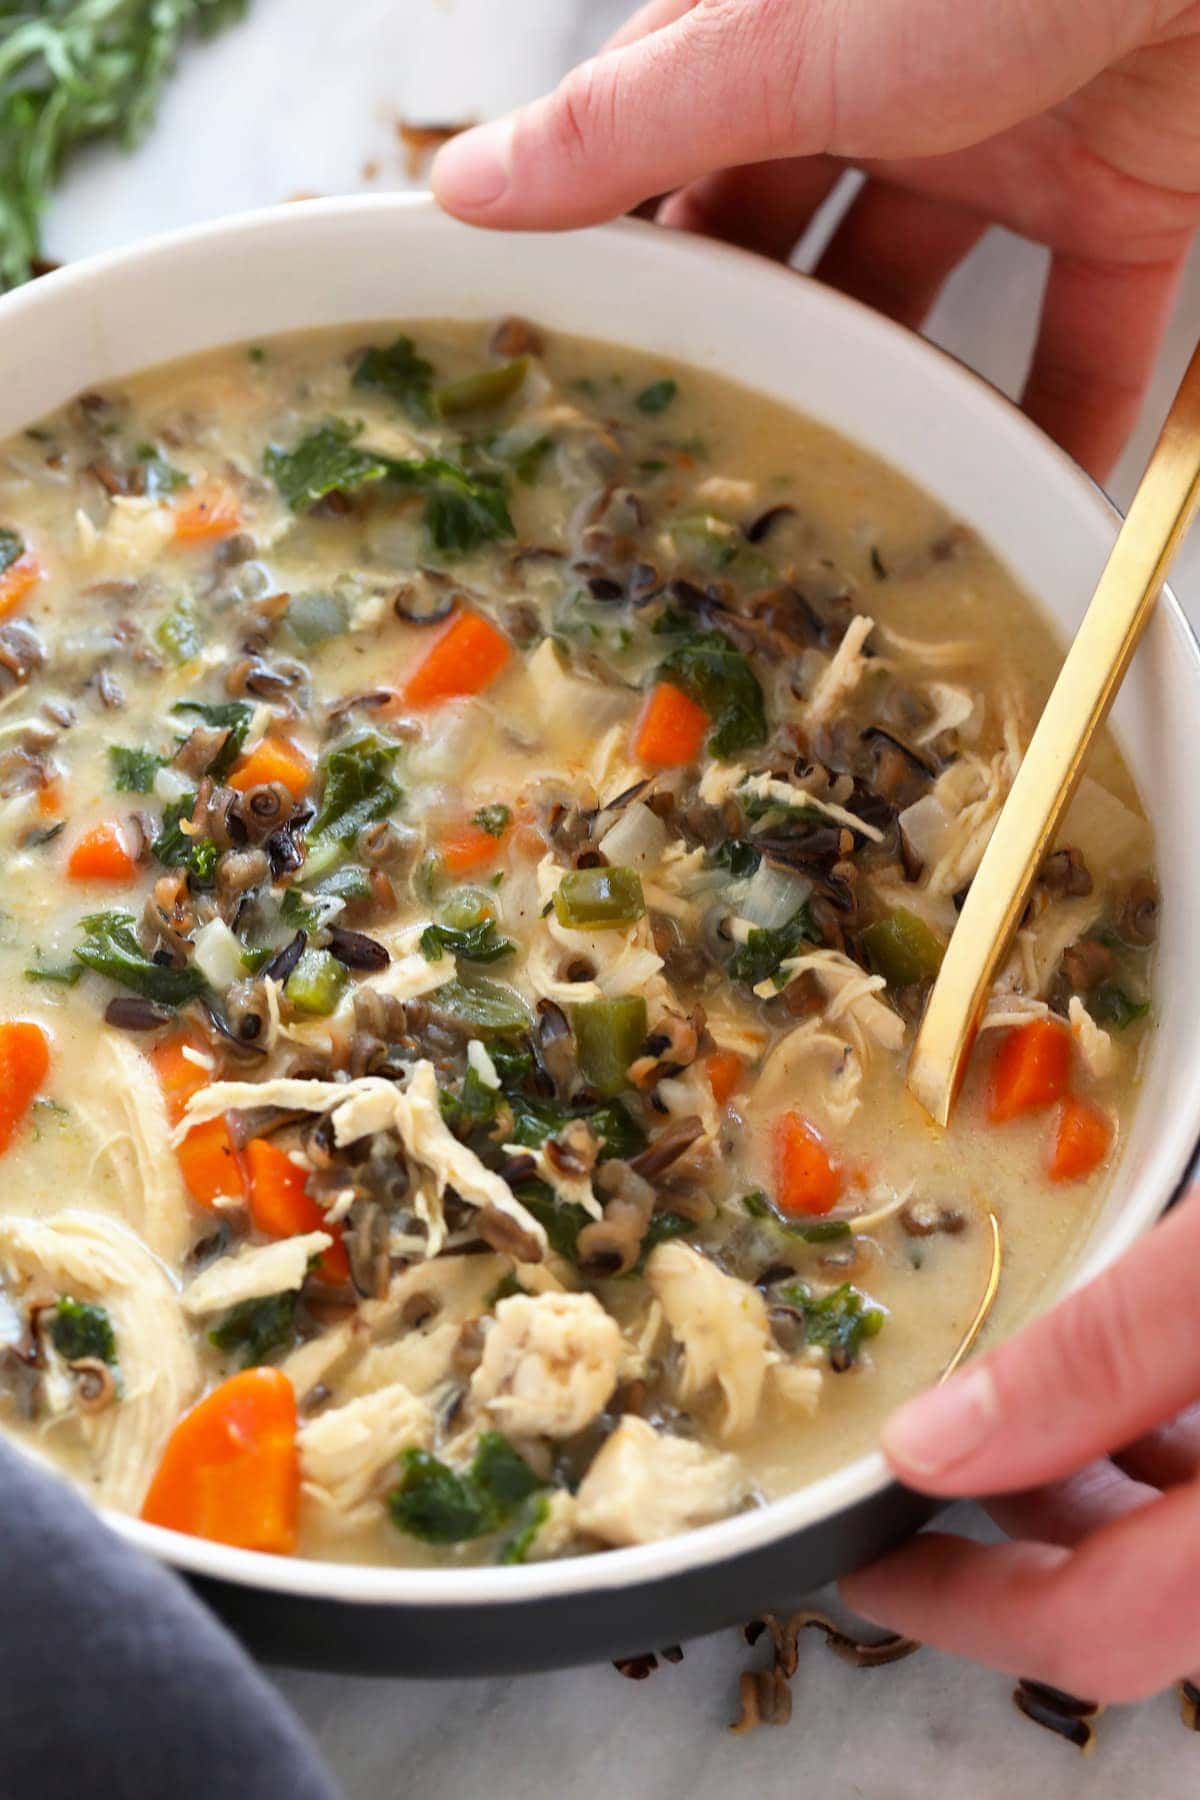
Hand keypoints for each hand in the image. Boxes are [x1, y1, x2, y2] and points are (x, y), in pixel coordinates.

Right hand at [432, 0, 1199, 479]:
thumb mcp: (777, 37)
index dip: (627, 275)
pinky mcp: (1129, 193)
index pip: (670, 168)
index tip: (580, 388)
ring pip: (929, 310)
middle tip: (701, 480)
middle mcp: (886, 92)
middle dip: (752, 362)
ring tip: (837, 521)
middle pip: (792, 261)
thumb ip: (629, 124)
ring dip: (893, 406)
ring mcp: (1010, 142)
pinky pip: (1085, 335)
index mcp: (781, 32)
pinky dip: (1057, 418)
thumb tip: (470, 185)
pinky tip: (1016, 498)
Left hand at [840, 1186, 1199, 1703]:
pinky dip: (1151, 1419)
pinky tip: (1124, 1343)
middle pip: (1133, 1580)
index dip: (959, 1609)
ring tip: (1007, 1374)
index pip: (1098, 1625)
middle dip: (1014, 1516)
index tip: (863, 1565)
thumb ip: (1098, 1355)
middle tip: (919, 1449)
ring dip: (1085, 1461)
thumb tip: (932, 1442)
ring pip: (1174, 1522)